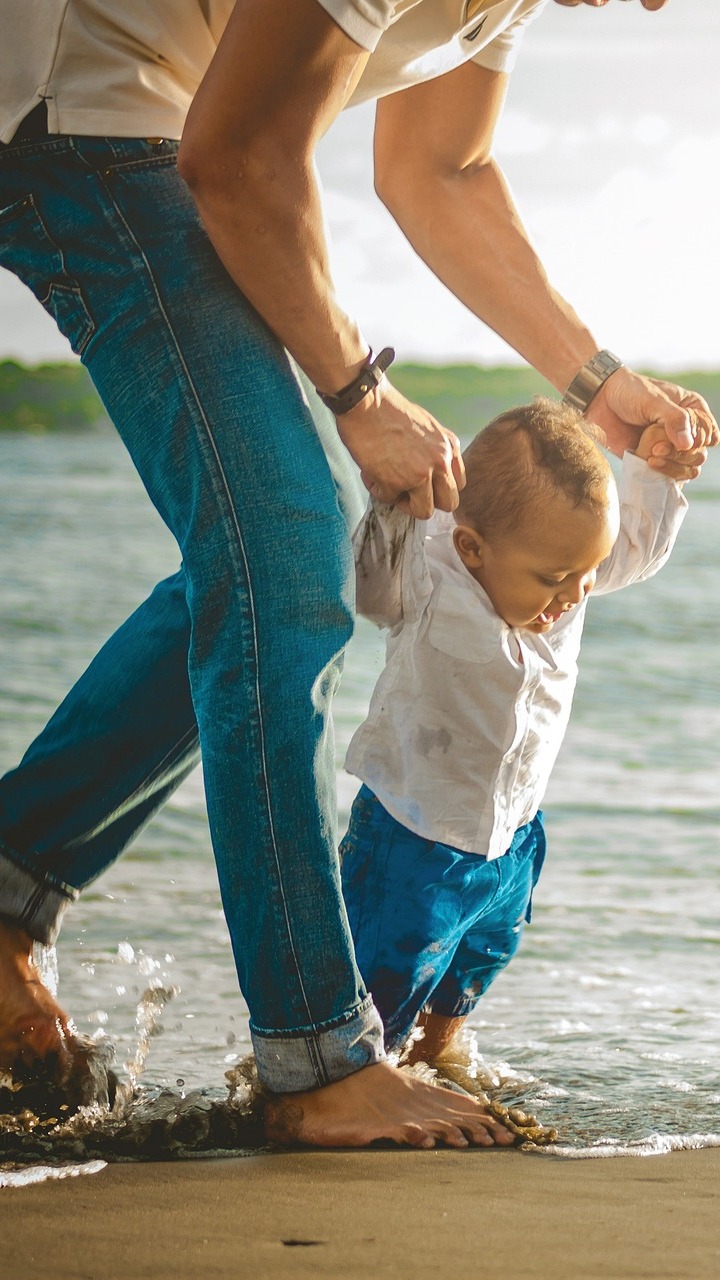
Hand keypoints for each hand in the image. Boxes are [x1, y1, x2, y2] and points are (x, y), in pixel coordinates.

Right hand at [335, 380, 464, 517]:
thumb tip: (428, 474)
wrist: (366, 402)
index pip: (458, 484)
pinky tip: (370, 472)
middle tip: (407, 491)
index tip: (421, 483)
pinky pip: (390, 500)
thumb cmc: (389, 411)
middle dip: (428, 502)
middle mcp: (441, 461)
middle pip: (449, 503)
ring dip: (404, 503)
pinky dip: (378, 490)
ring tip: (387, 483)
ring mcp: (421, 474)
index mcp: (449, 447)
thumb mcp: (426, 428)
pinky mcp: (397, 482)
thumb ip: (434, 451)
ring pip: (424, 511)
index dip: (438, 488)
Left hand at [585, 367, 718, 475]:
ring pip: (687, 469)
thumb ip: (673, 420)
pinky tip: (649, 464)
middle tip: (657, 448)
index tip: (678, 436)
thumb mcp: (654, 400)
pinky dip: (662, 474)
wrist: (600, 401)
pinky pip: (668, 477)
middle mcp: (685, 431)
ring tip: (652, 456)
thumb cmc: (629, 392)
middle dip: (681, 455)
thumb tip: (689, 446)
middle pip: (699, 455)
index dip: (696, 439)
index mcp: (693, 411)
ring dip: (673, 467)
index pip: (708, 433)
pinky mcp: (654, 460)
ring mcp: (670, 448)